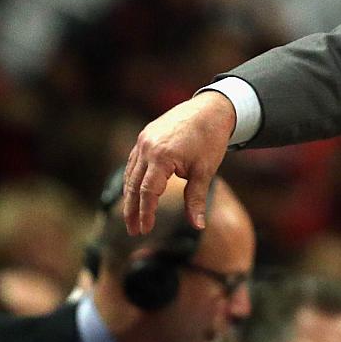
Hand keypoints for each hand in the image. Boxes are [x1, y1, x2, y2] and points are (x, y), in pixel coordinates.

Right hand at [122, 91, 235, 234]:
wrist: (211, 109)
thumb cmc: (210, 140)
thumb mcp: (205, 171)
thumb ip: (196, 199)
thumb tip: (198, 226)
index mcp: (161, 156)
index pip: (147, 192)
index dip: (146, 213)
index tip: (145, 230)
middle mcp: (146, 148)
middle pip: (133, 185)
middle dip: (132, 210)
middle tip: (133, 232)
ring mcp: (142, 141)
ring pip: (131, 174)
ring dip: (129, 196)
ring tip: (132, 217)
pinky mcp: (144, 137)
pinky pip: (134, 162)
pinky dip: (133, 179)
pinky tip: (134, 193)